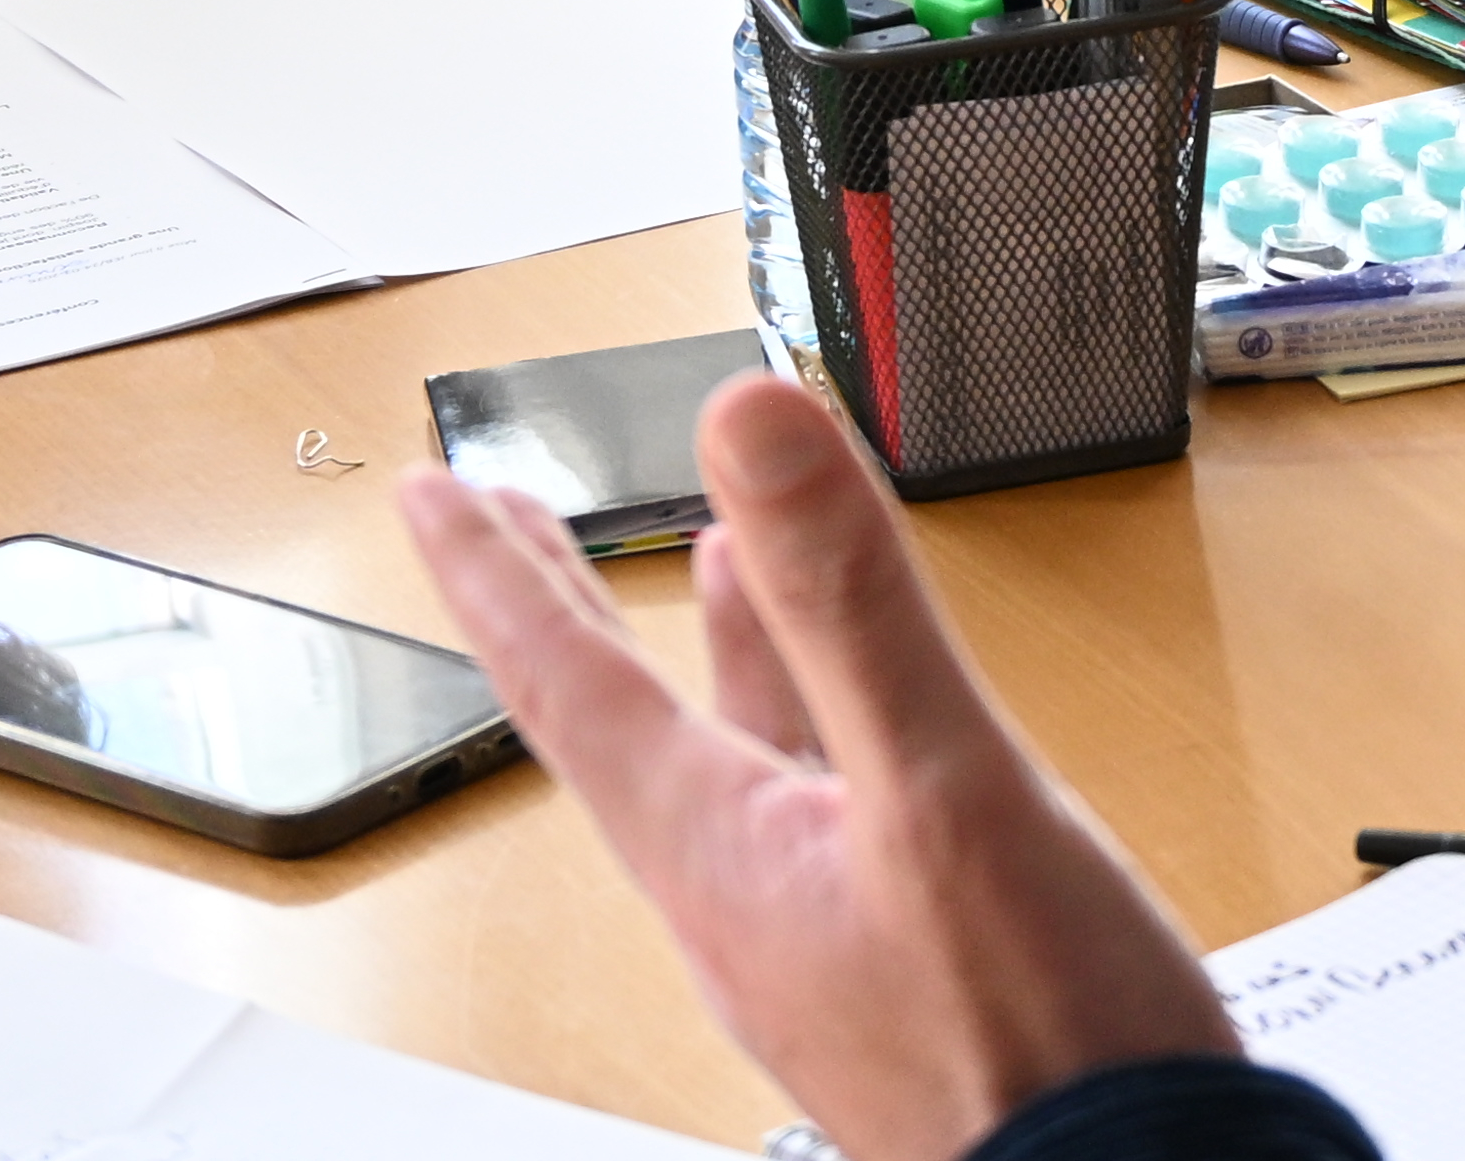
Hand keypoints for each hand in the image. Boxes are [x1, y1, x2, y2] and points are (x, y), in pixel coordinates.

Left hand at [396, 373, 1236, 1160]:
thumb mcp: (940, 785)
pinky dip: (810, 710)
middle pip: (617, 725)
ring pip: (726, 755)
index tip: (429, 490)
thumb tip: (751, 421)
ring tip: (704, 549)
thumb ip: (846, 600)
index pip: (567, 687)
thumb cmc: (1035, 1042)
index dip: (494, 575)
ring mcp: (816, 934)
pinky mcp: (895, 956)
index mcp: (721, 853)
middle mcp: (744, 897)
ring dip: (701, 646)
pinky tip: (853, 694)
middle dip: (558, 606)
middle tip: (493, 521)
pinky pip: (815, 798)